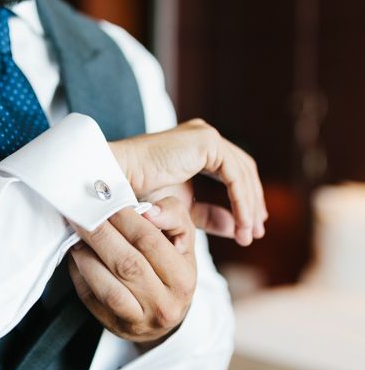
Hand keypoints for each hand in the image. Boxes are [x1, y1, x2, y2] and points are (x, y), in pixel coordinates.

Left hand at [68, 197, 195, 346]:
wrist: (164, 314)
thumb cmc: (171, 269)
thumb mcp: (183, 240)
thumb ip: (173, 216)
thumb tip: (148, 210)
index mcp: (183, 279)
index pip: (150, 241)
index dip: (124, 218)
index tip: (106, 200)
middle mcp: (163, 304)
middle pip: (126, 264)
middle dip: (100, 233)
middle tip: (82, 212)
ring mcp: (137, 320)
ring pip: (106, 287)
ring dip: (86, 255)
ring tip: (77, 232)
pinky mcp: (113, 325)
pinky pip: (90, 298)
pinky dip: (79, 273)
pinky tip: (76, 253)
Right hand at [110, 119, 267, 245]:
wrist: (116, 179)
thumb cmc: (138, 192)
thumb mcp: (181, 208)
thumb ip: (209, 215)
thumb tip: (237, 228)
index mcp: (197, 148)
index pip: (233, 173)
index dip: (243, 200)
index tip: (247, 228)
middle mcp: (204, 137)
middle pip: (243, 171)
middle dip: (251, 204)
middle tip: (254, 233)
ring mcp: (205, 135)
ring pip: (242, 173)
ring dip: (248, 206)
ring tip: (248, 234)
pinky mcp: (206, 141)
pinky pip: (234, 174)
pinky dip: (241, 200)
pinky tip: (241, 222)